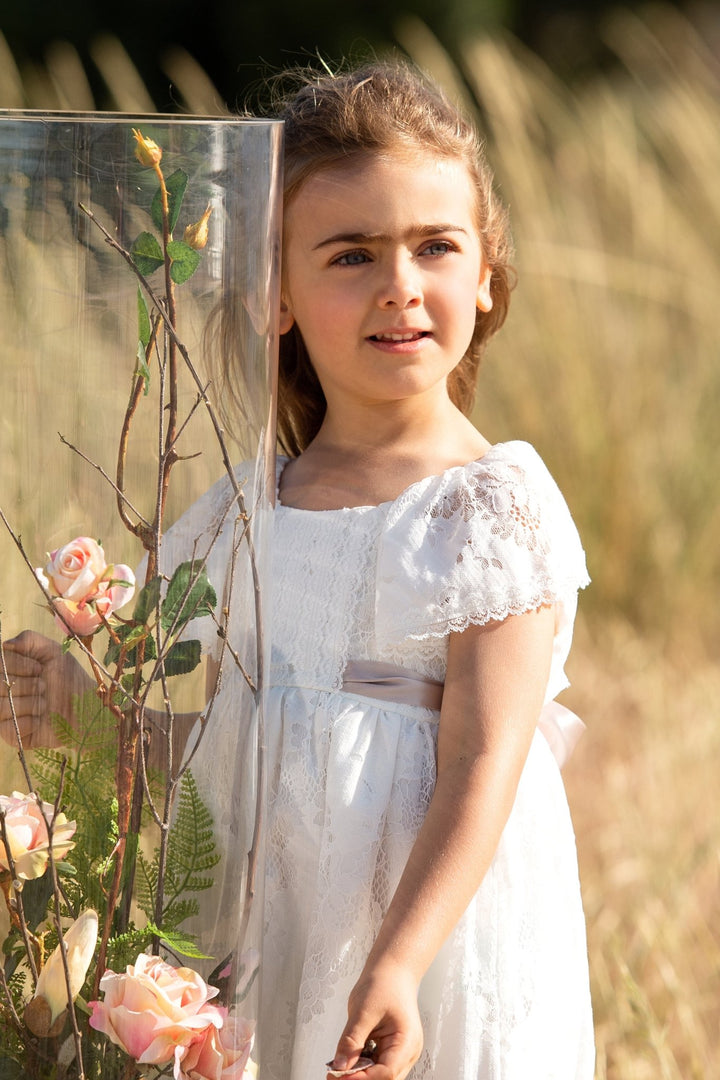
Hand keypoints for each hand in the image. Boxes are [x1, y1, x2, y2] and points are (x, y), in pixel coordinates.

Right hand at [0, 630, 92, 748]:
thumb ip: (30, 641)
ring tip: (45, 704)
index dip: (18, 665)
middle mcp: (3, 691)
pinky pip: (7, 729)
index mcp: (10, 671)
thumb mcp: (55, 653)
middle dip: (27, 685)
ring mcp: (6, 714)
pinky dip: (28, 723)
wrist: (88, 709)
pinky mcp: (12, 735)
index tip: (40, 669)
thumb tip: (6, 644)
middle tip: (44, 687)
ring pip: (1, 707)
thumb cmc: (70, 679)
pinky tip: (40, 721)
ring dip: (30, 704)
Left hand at [328, 963, 423, 1079]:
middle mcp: (407, 1051)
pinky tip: (349, 1059)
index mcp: (407, 1041)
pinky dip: (362, 1065)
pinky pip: (376, 1065)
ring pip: (380, 1075)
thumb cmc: (384, 983)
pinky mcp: (391, 1049)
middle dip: (359, 1079)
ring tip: (338, 1068)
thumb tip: (339, 1066)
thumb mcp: (363, 1010)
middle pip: (384, 1079)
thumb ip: (351, 1040)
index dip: (361, 1079)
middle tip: (334, 1075)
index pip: (386, 1073)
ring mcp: (400, 1052)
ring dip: (359, 1074)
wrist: (392, 969)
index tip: (338, 1075)